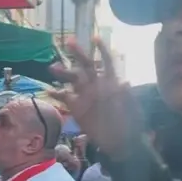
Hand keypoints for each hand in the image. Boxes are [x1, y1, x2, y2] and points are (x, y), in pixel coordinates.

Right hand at [49, 38, 141, 157]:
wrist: (121, 142)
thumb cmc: (130, 123)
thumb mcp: (132, 108)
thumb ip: (127, 95)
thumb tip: (124, 82)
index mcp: (110, 83)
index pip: (106, 62)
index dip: (101, 49)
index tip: (94, 38)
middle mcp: (97, 86)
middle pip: (86, 66)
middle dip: (78, 53)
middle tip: (68, 42)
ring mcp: (85, 97)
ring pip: (72, 79)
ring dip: (63, 73)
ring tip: (52, 68)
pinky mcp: (77, 109)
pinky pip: (64, 98)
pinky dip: (56, 94)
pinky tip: (49, 91)